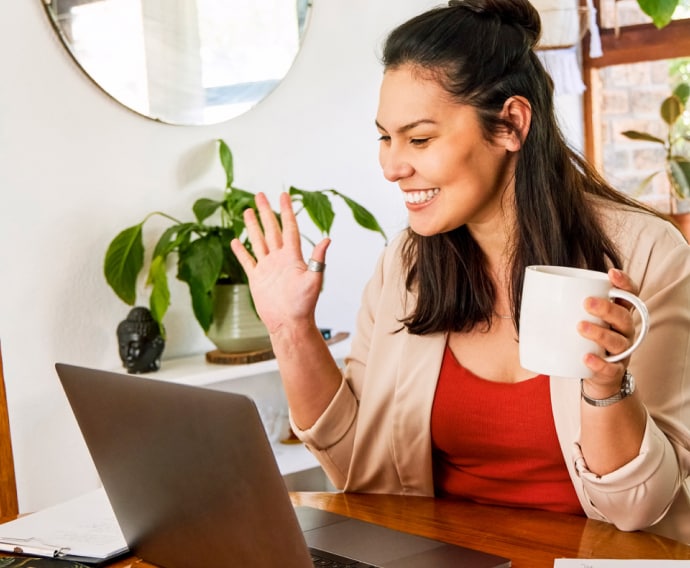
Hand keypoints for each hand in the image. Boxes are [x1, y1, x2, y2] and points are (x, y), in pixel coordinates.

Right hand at [230, 192, 329, 333]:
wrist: (289, 323)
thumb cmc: (304, 305)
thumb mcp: (314, 280)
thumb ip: (318, 259)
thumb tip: (328, 239)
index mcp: (292, 256)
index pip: (288, 227)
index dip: (286, 211)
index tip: (283, 195)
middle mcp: (280, 259)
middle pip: (271, 229)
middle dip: (266, 212)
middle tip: (260, 194)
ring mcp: (267, 268)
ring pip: (258, 241)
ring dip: (253, 226)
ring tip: (247, 210)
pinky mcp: (257, 279)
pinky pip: (248, 261)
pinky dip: (241, 251)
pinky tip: (236, 241)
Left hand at [578, 268, 636, 397]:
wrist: (594, 376)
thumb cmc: (584, 340)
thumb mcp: (579, 319)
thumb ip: (566, 305)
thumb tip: (531, 287)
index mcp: (618, 314)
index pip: (629, 295)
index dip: (625, 283)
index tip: (611, 273)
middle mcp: (624, 332)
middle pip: (623, 317)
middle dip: (607, 308)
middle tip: (587, 302)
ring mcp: (621, 352)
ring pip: (618, 341)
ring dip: (600, 333)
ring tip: (580, 327)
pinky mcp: (613, 371)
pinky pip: (610, 368)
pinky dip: (599, 363)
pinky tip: (586, 357)